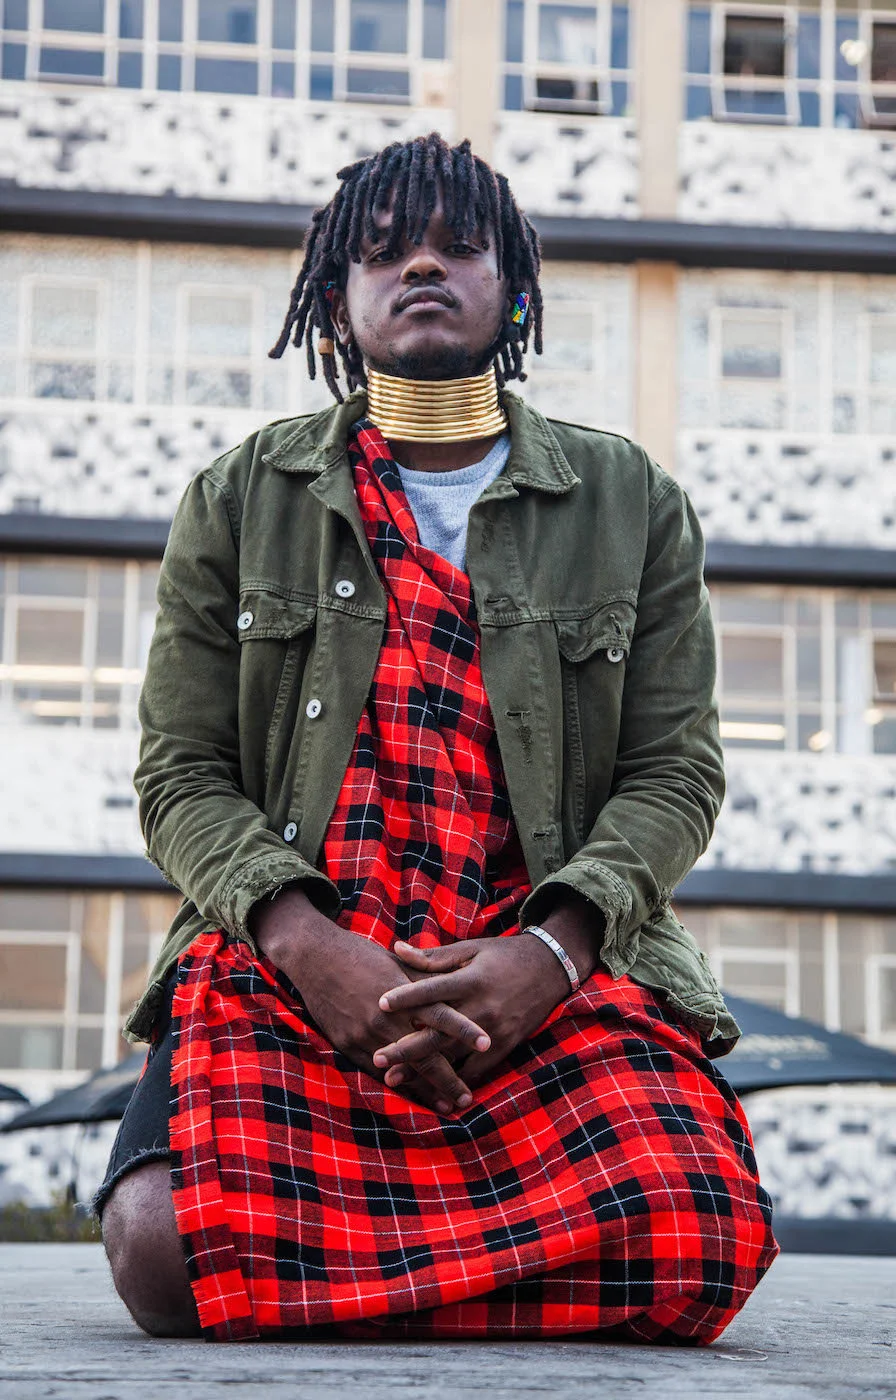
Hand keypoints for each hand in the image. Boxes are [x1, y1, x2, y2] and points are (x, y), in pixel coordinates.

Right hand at [249, 887, 489, 1112]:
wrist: (316, 958)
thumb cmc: (361, 956)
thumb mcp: (397, 964)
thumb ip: (425, 979)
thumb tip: (456, 984)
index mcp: (404, 994)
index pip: (442, 1015)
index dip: (464, 1030)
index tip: (486, 1043)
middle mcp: (387, 1017)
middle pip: (424, 1053)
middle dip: (447, 1079)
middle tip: (467, 1098)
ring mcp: (366, 1034)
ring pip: (400, 1069)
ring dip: (423, 1090)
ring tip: (444, 1105)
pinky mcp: (348, 1044)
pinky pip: (375, 1072)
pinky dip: (395, 1085)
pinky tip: (410, 1097)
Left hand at [374, 898, 602, 1091]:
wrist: (549, 970)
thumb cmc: (504, 956)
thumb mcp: (470, 950)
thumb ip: (432, 957)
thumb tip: (396, 949)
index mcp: (470, 980)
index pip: (433, 989)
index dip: (406, 996)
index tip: (380, 1003)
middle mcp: (481, 1008)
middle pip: (438, 1032)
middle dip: (406, 1048)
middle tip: (377, 1058)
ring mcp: (493, 1031)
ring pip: (452, 1056)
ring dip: (423, 1070)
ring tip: (394, 1080)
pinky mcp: (504, 1046)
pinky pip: (476, 1069)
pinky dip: (454, 1081)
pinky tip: (433, 1092)